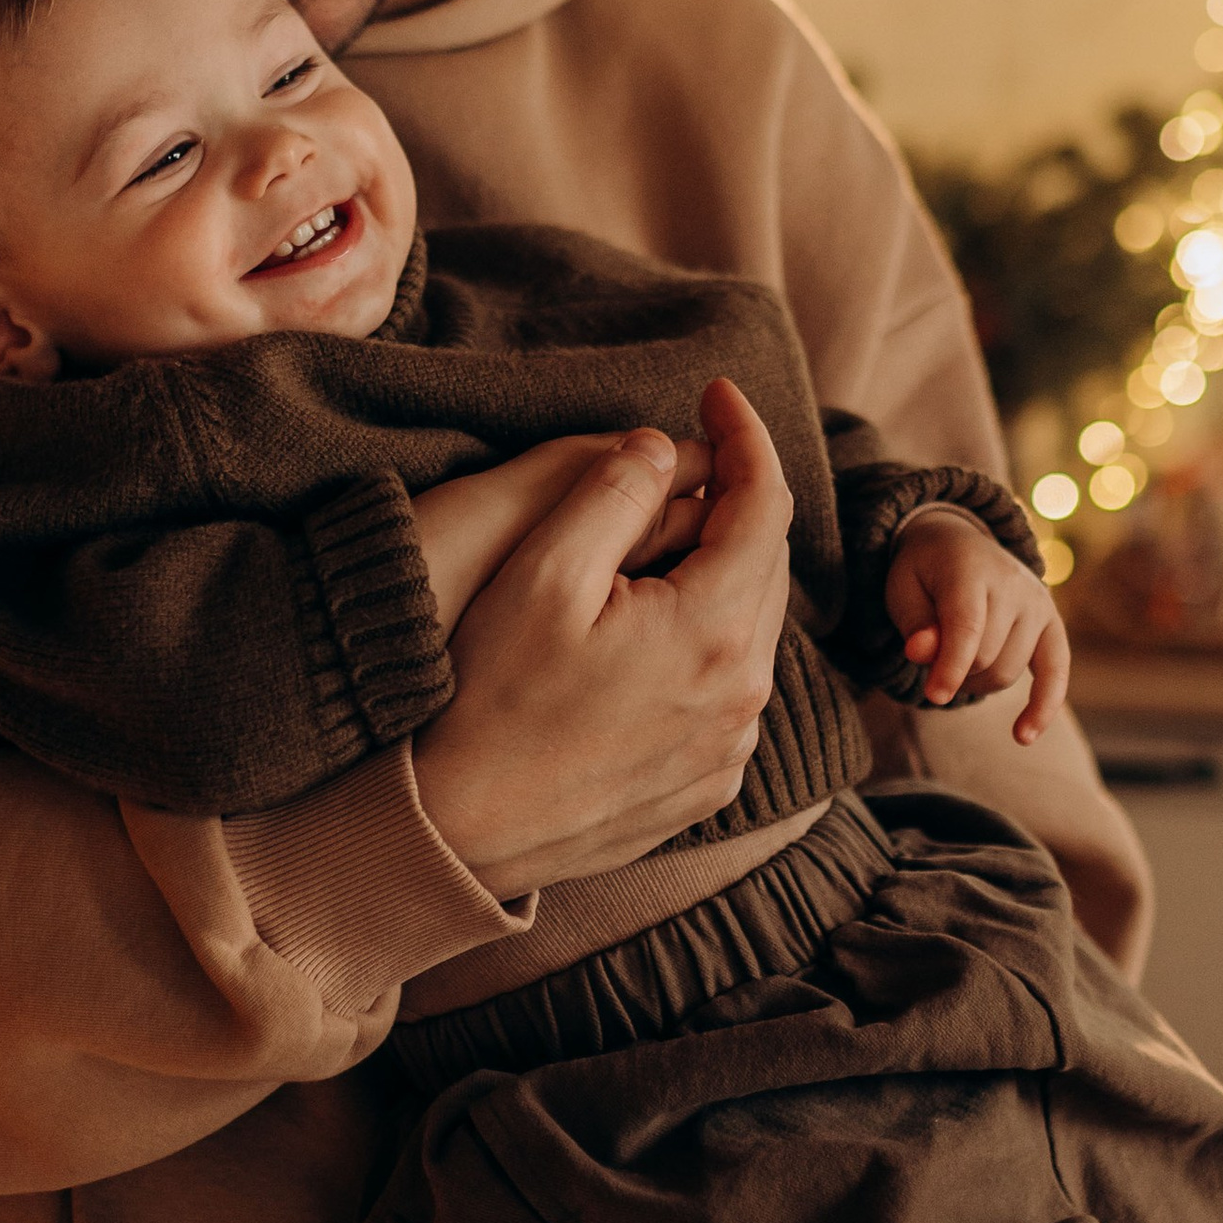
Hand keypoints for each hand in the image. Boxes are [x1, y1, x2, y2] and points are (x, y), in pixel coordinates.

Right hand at [413, 377, 792, 895]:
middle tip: (686, 459)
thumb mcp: (541, 570)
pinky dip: (707, 643)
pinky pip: (729, 692)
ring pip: (750, 630)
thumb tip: (665, 446)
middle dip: (734, 501)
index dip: (745, 434)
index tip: (716, 392)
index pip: (764, 503)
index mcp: (714, 629)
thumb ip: (613, 491)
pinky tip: (653, 632)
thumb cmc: (488, 698)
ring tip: (661, 543)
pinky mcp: (705, 786)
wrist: (456, 830)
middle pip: (765, 565)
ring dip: (720, 574)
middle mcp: (742, 695)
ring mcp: (727, 749)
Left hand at [888, 508, 1072, 740]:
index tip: (934, 695)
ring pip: (1007, 672)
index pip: (968, 627)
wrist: (958, 544)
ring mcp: (1039, 603)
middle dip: (954, 671)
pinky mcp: (1053, 624)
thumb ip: (914, 622)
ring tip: (956, 661)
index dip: (951, 665)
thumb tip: (923, 653)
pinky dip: (1042, 707)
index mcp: (971, 568)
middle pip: (985, 657)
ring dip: (975, 682)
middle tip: (932, 656)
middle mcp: (1014, 583)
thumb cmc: (925, 573)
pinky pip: (1056, 672)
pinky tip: (1022, 736)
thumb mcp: (903, 588)